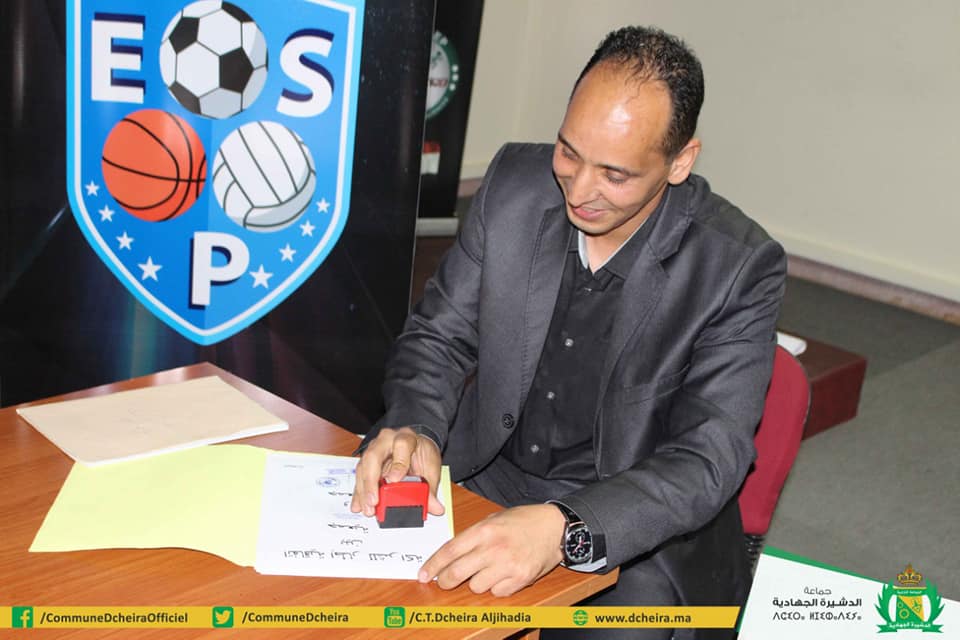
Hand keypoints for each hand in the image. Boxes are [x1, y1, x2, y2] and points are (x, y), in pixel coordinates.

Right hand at [350, 427, 443, 517]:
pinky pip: (360, 476)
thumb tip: (434, 508)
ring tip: (368, 509)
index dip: (398, 464)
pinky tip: (359, 505)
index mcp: (406, 437)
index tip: (394, 480)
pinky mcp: (366, 462)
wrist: (415, 447)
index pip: (401, 445)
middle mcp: (386, 440)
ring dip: (364, 491)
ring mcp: (374, 449)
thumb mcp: (430, 468)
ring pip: (363, 467)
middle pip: (373, 456)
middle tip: (374, 501)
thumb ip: (430, 488)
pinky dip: (359, 493)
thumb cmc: (421, 453)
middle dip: (371, 481)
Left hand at [419, 504, 565, 596]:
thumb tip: (450, 554)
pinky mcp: (520, 579)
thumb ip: (473, 535)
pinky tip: (503, 574)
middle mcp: (494, 548)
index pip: (450, 551)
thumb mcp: (494, 519)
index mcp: (484, 530)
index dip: (433, 565)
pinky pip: (496, 593)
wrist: (555, 527)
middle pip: (457, 573)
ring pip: (476, 586)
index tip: (423, 574)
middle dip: (445, 580)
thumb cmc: (523, 521)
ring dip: (476, 582)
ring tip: (487, 570)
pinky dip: (496, 587)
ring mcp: (507, 565)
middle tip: (443, 581)